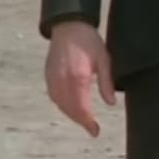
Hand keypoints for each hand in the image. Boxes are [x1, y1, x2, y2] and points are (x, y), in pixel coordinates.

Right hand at [44, 20, 114, 137]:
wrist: (68, 26)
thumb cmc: (89, 41)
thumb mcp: (104, 59)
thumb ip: (106, 83)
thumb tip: (111, 103)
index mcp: (79, 78)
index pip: (82, 108)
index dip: (88, 123)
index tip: (95, 131)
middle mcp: (63, 81)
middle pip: (70, 110)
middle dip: (81, 121)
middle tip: (92, 128)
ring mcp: (53, 79)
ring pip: (61, 105)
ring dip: (71, 115)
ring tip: (84, 119)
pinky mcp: (48, 76)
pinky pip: (54, 97)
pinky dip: (63, 105)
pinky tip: (71, 107)